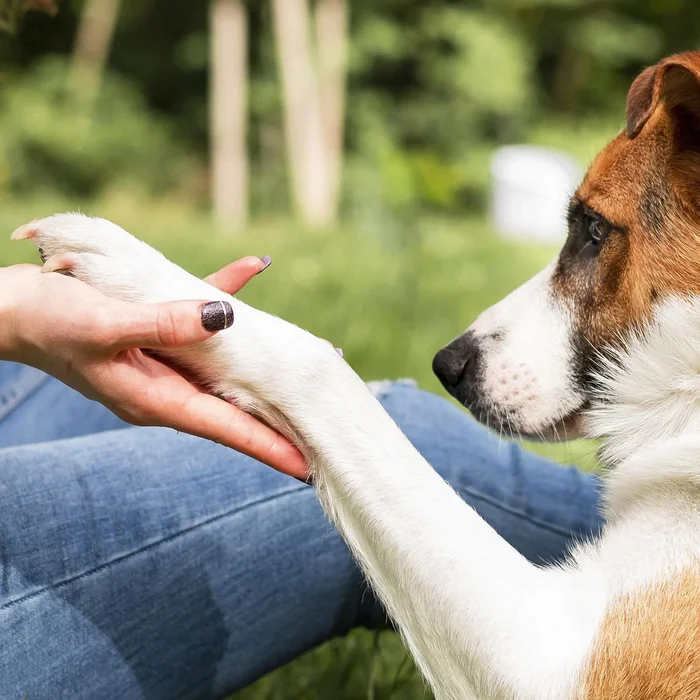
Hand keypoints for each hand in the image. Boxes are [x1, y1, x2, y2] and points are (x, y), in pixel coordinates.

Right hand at [0, 258, 308, 479]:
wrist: (7, 309)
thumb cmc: (44, 322)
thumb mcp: (103, 325)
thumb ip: (164, 323)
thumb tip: (226, 318)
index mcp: (155, 399)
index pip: (226, 429)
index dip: (269, 446)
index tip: (308, 464)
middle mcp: (166, 387)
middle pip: (233, 406)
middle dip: (276, 412)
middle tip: (323, 416)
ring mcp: (162, 362)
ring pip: (225, 364)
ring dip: (263, 358)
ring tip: (307, 356)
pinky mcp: (155, 332)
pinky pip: (199, 314)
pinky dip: (224, 296)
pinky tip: (252, 268)